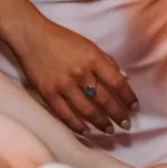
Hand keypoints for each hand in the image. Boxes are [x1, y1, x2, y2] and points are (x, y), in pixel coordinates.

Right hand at [7, 14, 136, 135]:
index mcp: (93, 58)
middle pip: (105, 99)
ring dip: (101, 123)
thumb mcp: (88, 45)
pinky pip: (65, 114)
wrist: (31, 36)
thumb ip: (107, 61)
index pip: (117, 82)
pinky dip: (77, 125)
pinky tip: (86, 130)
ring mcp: (64, 84)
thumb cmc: (62, 39)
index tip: (134, 108)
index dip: (128, 97)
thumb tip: (125, 77)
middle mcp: (80, 72)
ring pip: (87, 110)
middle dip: (118, 115)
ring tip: (109, 130)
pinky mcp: (49, 93)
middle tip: (126, 125)